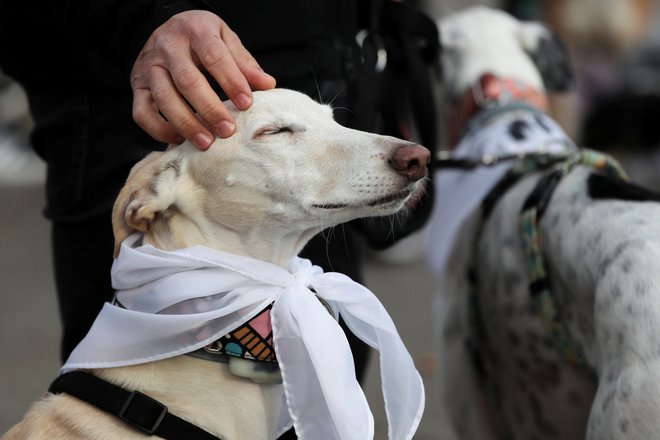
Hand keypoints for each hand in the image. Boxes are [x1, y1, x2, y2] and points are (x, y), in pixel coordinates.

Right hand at [131, 10, 275, 149]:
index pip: (214, 56)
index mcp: (194, 30)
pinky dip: (159, 130)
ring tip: (206, 142)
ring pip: (164, 98)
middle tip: (228, 131)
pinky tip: (180, 139)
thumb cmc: (202, 39)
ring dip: (186, 123)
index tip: (247, 104)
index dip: (231, 81)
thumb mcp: (225, 40)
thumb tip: (268, 84)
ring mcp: (148, 66)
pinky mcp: (137, 85)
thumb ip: (244, 64)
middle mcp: (167, 46)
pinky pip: (142, 112)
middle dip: (210, 109)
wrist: (168, 30)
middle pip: (188, 81)